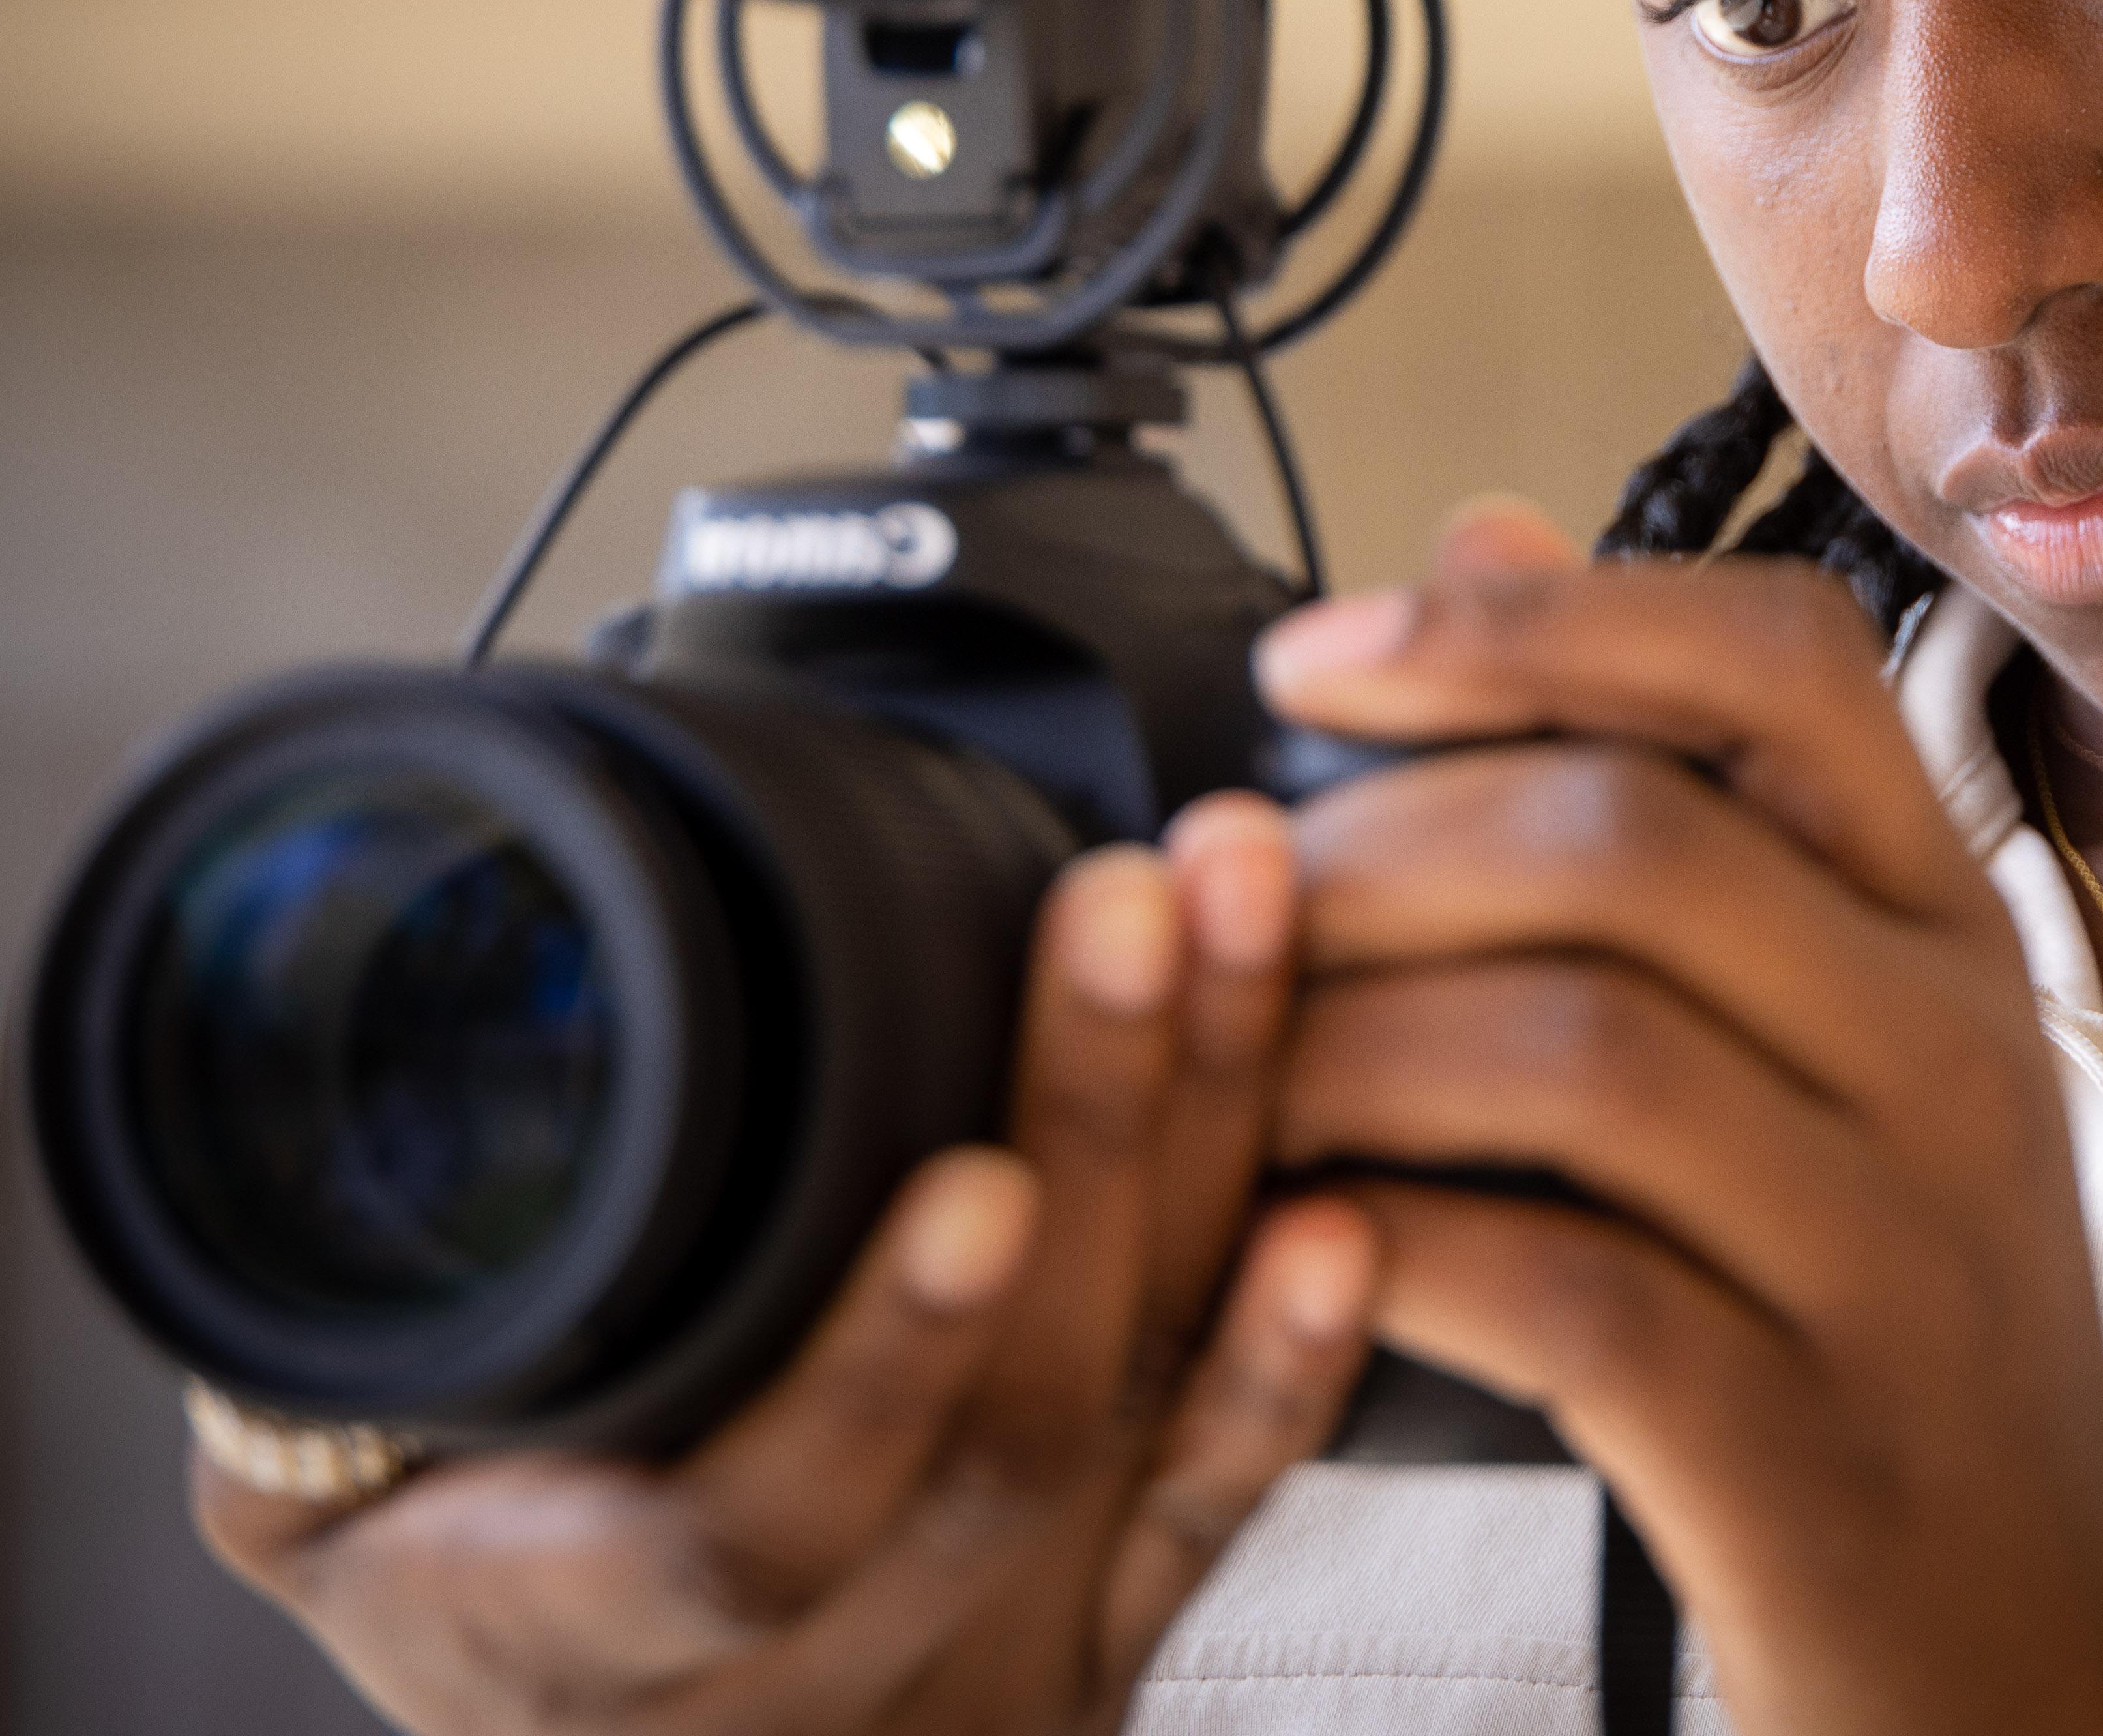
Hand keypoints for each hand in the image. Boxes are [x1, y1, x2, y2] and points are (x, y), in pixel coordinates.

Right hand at [197, 807, 1373, 1735]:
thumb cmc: (474, 1615)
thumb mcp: (331, 1515)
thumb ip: (325, 1368)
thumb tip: (299, 1168)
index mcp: (614, 1636)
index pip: (770, 1522)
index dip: (885, 1357)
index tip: (969, 1175)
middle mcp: (837, 1665)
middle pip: (1018, 1413)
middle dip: (1096, 1120)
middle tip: (1140, 897)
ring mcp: (1000, 1653)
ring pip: (1143, 1405)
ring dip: (1210, 1142)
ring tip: (1247, 920)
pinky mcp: (1111, 1635)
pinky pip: (1226, 1500)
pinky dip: (1301, 1353)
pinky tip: (1349, 1202)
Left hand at [1258, 507, 2102, 1735]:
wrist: (2039, 1656)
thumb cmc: (1886, 1316)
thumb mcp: (1836, 1037)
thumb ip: (1675, 791)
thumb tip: (1490, 530)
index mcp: (1950, 927)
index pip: (1777, 662)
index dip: (1527, 621)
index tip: (1316, 662)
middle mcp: (1954, 1058)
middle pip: (1632, 842)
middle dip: (1370, 849)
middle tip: (1223, 911)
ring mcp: (1897, 1257)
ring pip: (1579, 1051)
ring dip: (1344, 1047)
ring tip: (1230, 1081)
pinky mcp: (1806, 1449)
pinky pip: (1563, 1291)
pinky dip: (1390, 1253)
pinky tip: (1299, 1252)